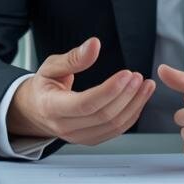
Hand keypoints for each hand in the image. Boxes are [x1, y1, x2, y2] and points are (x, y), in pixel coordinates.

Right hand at [7, 37, 154, 144]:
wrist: (37, 110)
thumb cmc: (44, 86)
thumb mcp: (51, 66)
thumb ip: (73, 57)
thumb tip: (94, 44)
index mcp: (52, 107)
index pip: (85, 104)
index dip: (109, 90)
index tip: (126, 74)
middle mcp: (66, 127)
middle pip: (103, 116)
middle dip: (126, 95)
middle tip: (138, 77)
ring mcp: (79, 137)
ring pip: (113, 126)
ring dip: (134, 105)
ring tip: (145, 86)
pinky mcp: (91, 139)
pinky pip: (116, 131)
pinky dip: (132, 114)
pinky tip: (139, 98)